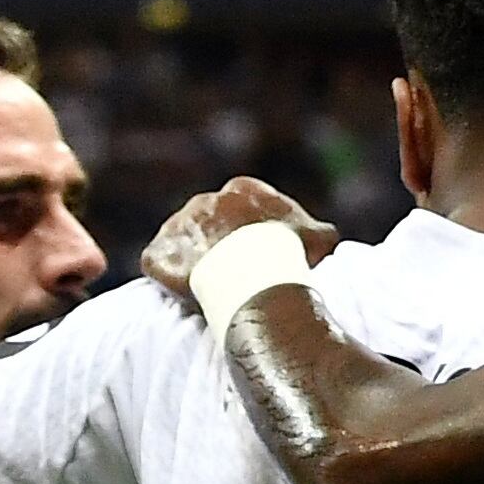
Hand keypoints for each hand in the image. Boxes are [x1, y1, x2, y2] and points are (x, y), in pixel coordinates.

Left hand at [141, 178, 337, 303]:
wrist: (255, 277)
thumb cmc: (291, 255)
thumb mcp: (318, 237)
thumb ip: (316, 232)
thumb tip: (324, 236)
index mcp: (243, 189)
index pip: (243, 208)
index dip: (251, 232)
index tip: (258, 254)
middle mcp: (205, 201)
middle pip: (210, 223)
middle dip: (220, 244)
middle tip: (234, 274)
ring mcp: (177, 227)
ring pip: (184, 243)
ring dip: (194, 261)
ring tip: (209, 288)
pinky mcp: (158, 256)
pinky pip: (159, 266)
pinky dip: (168, 279)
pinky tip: (184, 294)